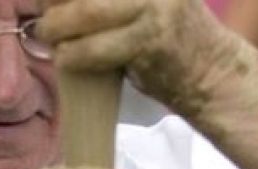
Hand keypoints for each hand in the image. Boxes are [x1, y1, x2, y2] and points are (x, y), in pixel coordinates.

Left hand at [39, 0, 253, 117]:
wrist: (214, 73)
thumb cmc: (173, 38)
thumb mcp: (149, 1)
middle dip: (56, 1)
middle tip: (44, 16)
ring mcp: (155, 7)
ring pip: (89, 11)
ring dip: (59, 27)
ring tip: (49, 35)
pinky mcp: (151, 40)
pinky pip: (98, 47)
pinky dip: (75, 54)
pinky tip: (66, 58)